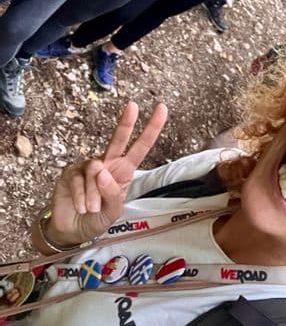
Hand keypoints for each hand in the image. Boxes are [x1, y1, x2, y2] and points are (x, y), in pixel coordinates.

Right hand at [45, 102, 167, 246]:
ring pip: (96, 170)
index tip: (162, 108)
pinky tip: (80, 207)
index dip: (151, 129)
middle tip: (133, 106)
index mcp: (124, 170)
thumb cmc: (97, 218)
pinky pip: (78, 180)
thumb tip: (101, 171)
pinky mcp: (71, 172)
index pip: (140, 147)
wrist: (72, 231)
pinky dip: (81, 197)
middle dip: (126, 123)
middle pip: (118, 139)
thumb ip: (112, 193)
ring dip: (94, 194)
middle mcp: (107, 163)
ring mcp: (88, 166)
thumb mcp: (113, 211)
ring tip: (91, 209)